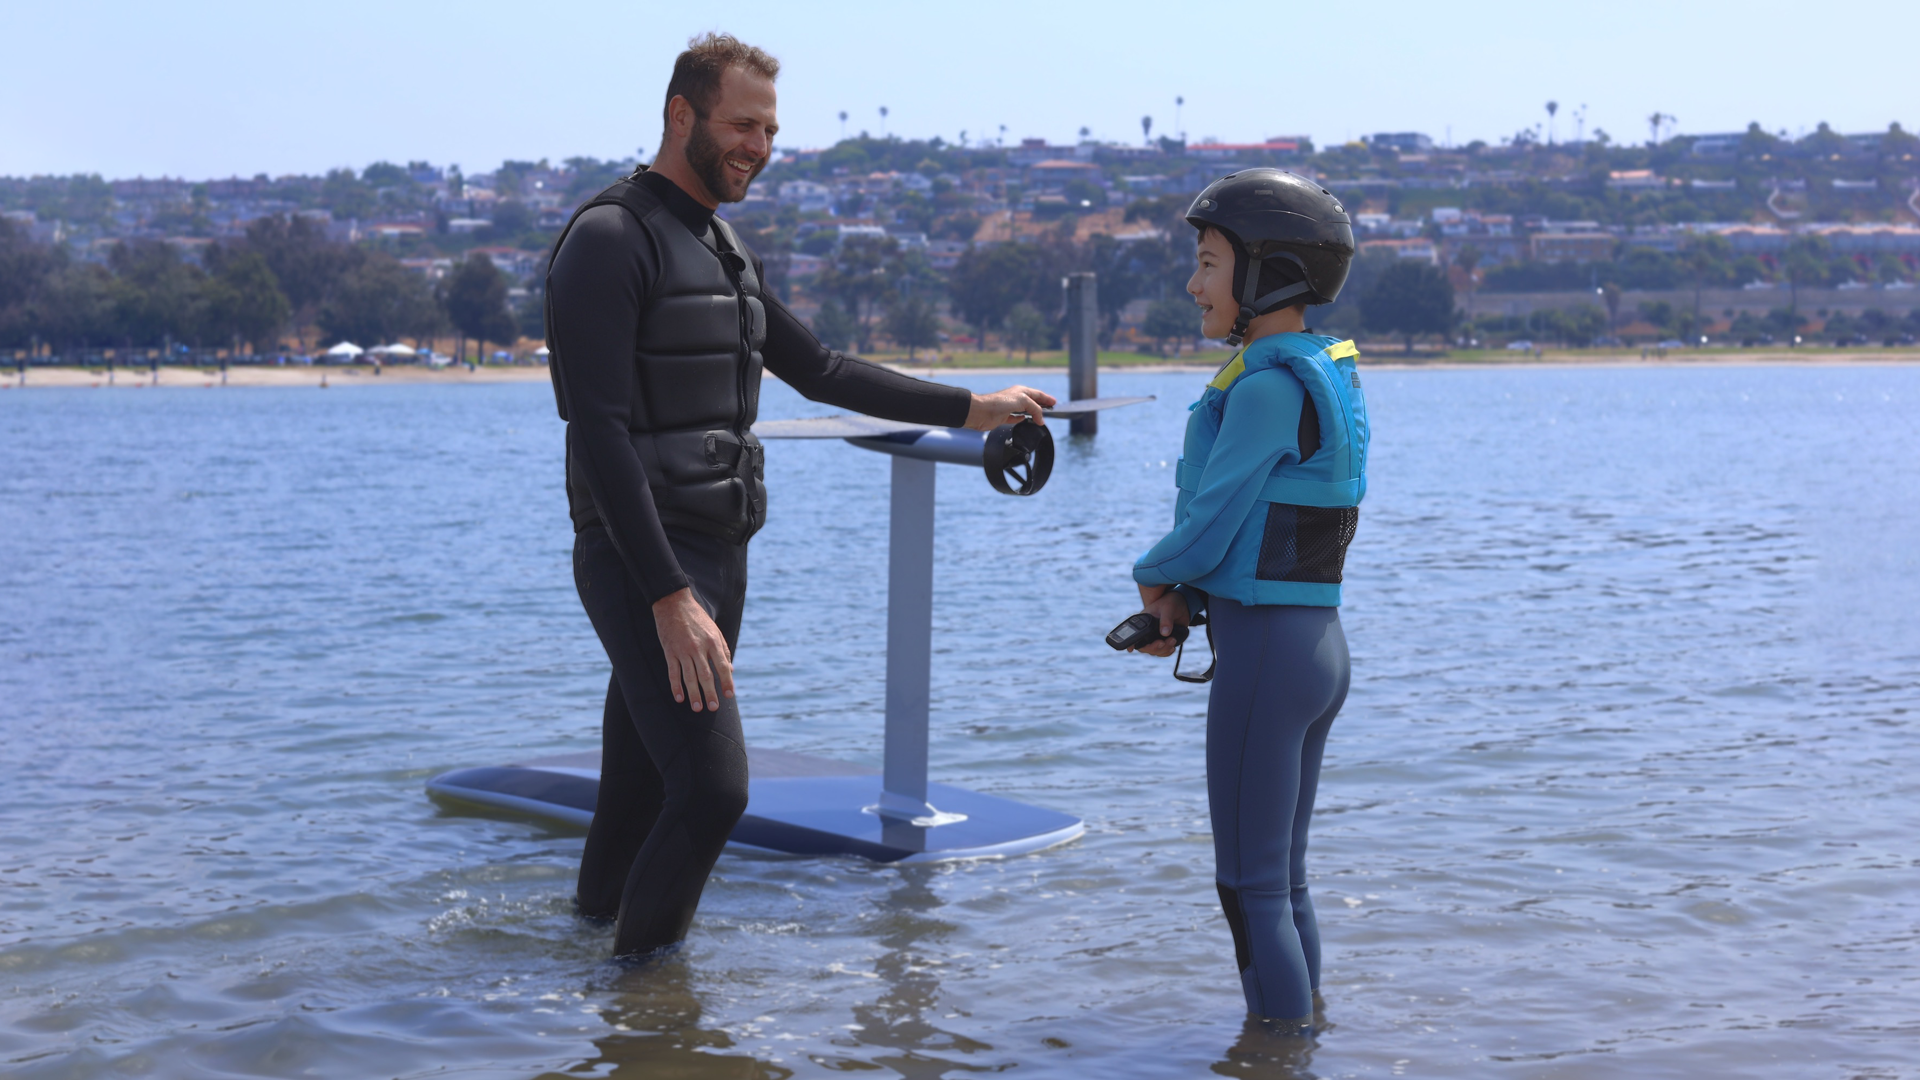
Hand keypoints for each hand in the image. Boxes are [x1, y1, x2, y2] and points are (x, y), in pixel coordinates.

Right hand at [651, 588, 733, 711]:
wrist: (673, 603)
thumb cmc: (697, 618)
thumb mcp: (714, 630)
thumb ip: (723, 650)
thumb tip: (730, 670)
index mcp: (712, 642)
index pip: (722, 666)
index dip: (727, 682)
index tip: (729, 695)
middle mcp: (698, 647)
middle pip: (706, 675)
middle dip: (710, 693)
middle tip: (713, 707)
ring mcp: (683, 650)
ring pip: (689, 677)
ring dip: (693, 694)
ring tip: (697, 708)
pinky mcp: (670, 652)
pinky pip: (673, 672)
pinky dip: (675, 686)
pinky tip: (679, 698)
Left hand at [964, 385, 1057, 430]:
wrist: (982, 411)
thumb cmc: (1000, 402)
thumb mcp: (1023, 401)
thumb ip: (1035, 409)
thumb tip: (1041, 420)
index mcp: (1021, 391)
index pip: (1038, 394)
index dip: (1047, 398)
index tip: (1055, 403)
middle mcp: (1016, 398)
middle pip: (1032, 402)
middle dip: (1042, 405)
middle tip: (1050, 410)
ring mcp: (1009, 408)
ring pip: (1025, 410)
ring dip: (1033, 413)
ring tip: (1041, 417)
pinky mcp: (1003, 417)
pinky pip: (1015, 418)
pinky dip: (1021, 419)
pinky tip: (1024, 420)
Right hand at [1130, 584, 1188, 658]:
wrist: (1181, 605)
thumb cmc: (1170, 603)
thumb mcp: (1168, 608)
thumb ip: (1166, 620)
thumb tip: (1165, 633)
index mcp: (1142, 622)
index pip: (1134, 635)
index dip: (1131, 643)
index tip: (1130, 649)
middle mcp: (1147, 632)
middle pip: (1144, 647)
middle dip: (1154, 648)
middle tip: (1163, 642)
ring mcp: (1155, 637)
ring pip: (1154, 651)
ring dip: (1163, 650)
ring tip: (1173, 640)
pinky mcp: (1164, 641)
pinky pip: (1162, 652)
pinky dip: (1167, 652)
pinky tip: (1172, 647)